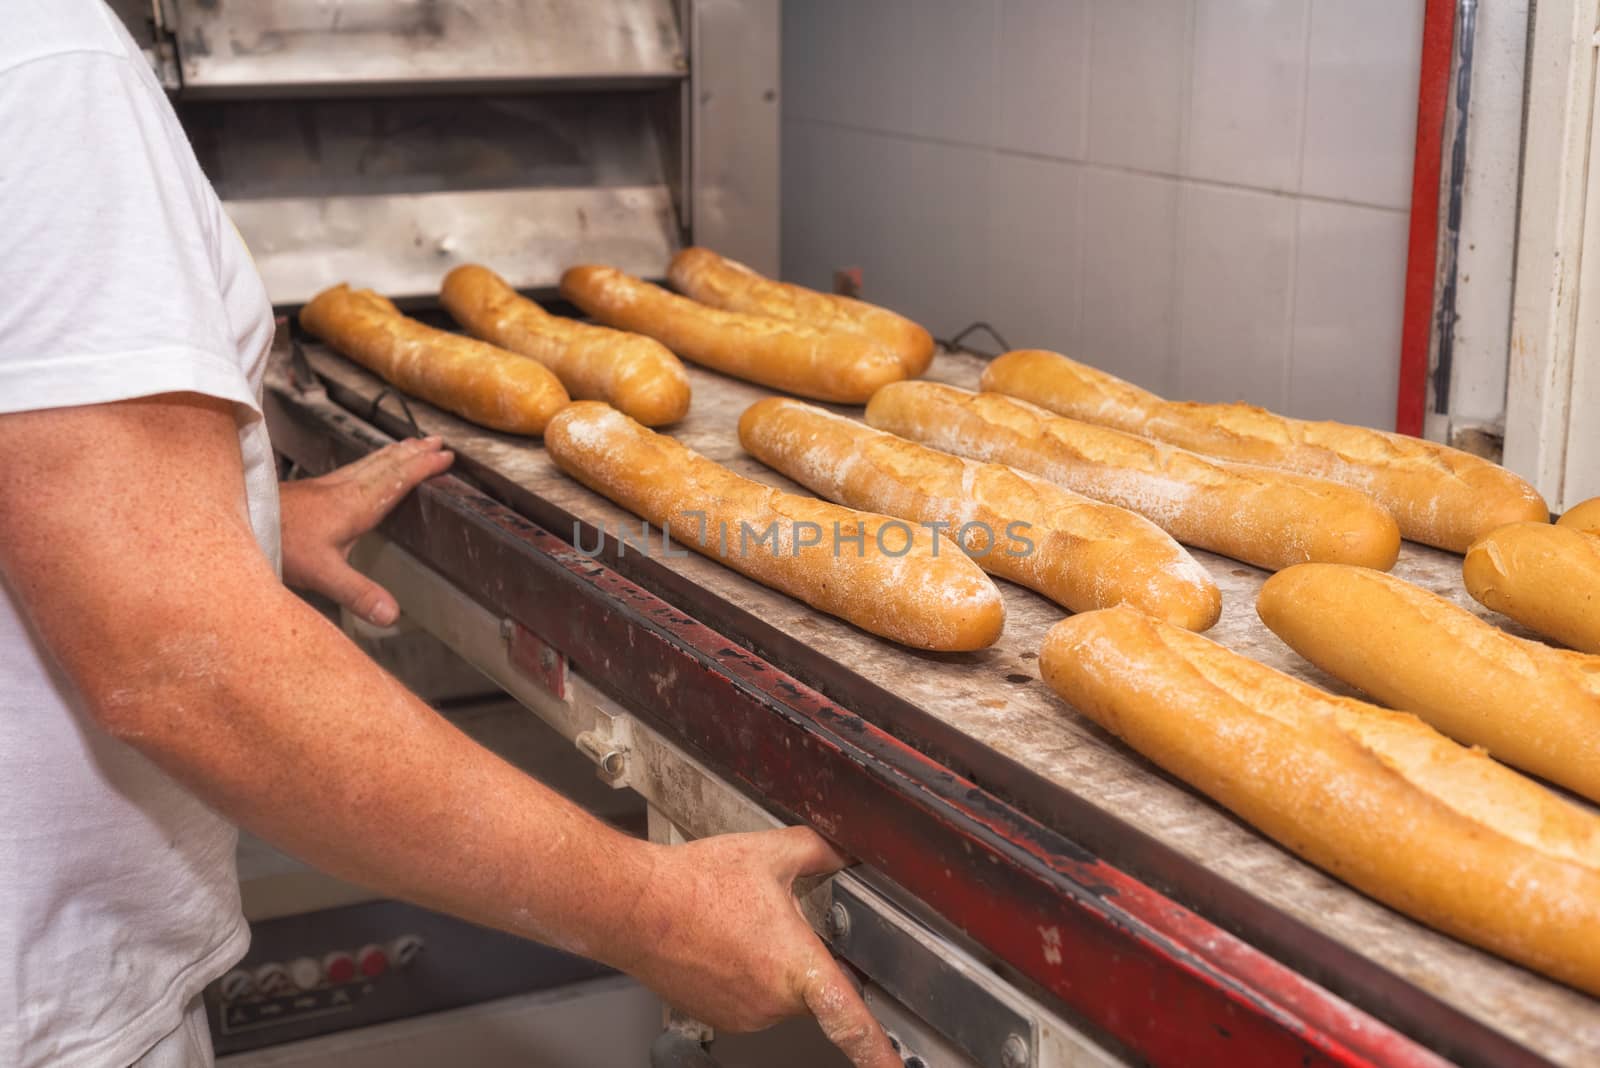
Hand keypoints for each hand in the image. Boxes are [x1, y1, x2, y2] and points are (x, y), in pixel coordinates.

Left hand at [279, 436, 453, 625]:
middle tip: (436, 442)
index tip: (445, 457)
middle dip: (414, 452)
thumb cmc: (279, 543)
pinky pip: (354, 468)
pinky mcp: (314, 489)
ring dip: (395, 453)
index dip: (423, 467)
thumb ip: (358, 592)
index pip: (397, 479)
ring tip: (411, 445)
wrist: (240, 521)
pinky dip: (372, 461)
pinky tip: (367, 467)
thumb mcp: (323, 574)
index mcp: (355, 505)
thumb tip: (391, 614)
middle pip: (387, 464)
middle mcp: (345, 490)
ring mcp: (328, 487)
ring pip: (370, 462)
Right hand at [617, 827, 900, 1067]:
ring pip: (778, 992)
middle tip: (774, 919)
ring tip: (738, 926)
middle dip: (804, 957)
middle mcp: (772, 1002)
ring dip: (769, 965)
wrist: (635, 906)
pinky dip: (742, 973)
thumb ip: (819, 851)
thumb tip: (844, 851)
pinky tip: (722, 941)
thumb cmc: (692, 885)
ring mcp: (744, 1015)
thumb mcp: (769, 853)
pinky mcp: (717, 1017)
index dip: (879, 1053)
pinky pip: (748, 998)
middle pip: (813, 988)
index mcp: (796, 967)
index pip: (850, 1019)